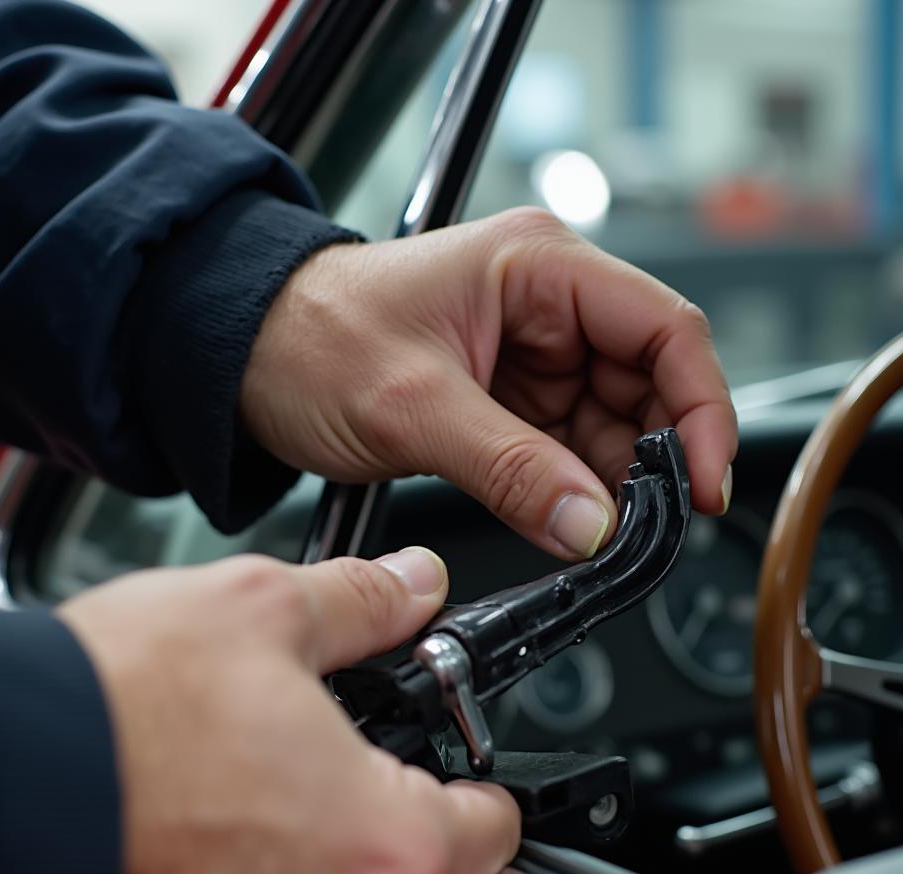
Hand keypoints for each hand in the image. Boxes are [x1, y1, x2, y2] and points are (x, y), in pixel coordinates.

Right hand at [57, 547, 518, 873]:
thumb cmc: (122, 710)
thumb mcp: (261, 609)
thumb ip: (364, 603)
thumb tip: (415, 586)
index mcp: (384, 846)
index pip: (491, 832)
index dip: (474, 788)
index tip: (454, 774)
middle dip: (377, 821)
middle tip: (319, 762)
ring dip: (308, 867)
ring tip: (246, 795)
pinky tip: (206, 843)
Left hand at [243, 207, 737, 561]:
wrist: (245, 357)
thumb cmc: (310, 339)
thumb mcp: (412, 407)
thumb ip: (510, 469)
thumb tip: (591, 524)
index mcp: (537, 266)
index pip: (663, 328)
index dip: (701, 408)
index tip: (703, 483)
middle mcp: (546, 302)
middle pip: (647, 381)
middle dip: (656, 456)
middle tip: (649, 527)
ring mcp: (529, 352)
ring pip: (611, 421)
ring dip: (614, 480)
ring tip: (604, 532)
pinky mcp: (506, 397)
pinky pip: (567, 444)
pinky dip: (575, 485)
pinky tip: (572, 518)